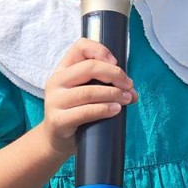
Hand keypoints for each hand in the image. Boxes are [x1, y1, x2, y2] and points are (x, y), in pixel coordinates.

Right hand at [41, 38, 136, 160]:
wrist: (56, 139)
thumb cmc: (76, 112)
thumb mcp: (86, 92)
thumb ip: (105, 85)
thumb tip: (132, 91)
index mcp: (63, 69)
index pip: (80, 47)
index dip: (101, 50)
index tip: (116, 62)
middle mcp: (56, 81)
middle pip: (89, 67)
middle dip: (114, 74)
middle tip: (128, 85)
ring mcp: (55, 101)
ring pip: (89, 91)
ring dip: (113, 93)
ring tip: (126, 98)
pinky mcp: (58, 120)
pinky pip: (85, 112)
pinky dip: (104, 109)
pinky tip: (116, 109)